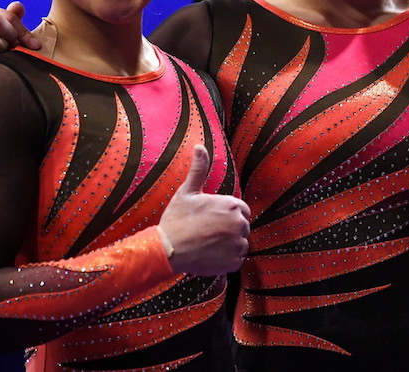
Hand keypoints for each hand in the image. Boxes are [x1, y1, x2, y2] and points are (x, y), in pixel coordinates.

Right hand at [158, 145, 251, 275]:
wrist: (167, 249)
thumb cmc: (177, 219)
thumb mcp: (188, 191)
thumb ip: (199, 169)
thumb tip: (199, 146)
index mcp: (233, 205)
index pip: (241, 211)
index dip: (226, 215)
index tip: (211, 220)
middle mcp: (239, 224)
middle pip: (241, 227)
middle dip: (228, 229)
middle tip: (207, 232)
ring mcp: (238, 245)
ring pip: (239, 243)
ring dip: (228, 245)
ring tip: (207, 244)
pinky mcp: (234, 262)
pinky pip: (235, 260)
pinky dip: (225, 259)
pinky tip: (209, 255)